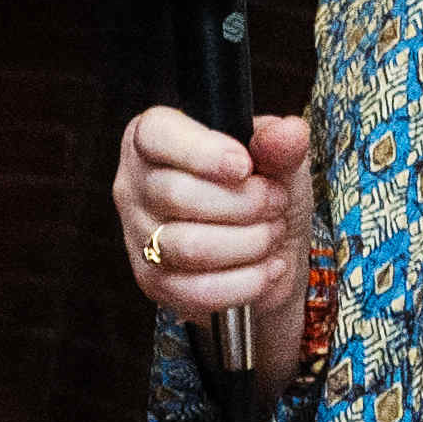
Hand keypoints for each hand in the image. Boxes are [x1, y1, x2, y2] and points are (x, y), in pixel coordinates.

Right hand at [116, 104, 314, 339]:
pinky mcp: (153, 282)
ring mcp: (139, 237)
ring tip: (272, 232)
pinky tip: (268, 266)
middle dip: (243, 202)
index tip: (243, 166)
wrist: (269, 250)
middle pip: (175, 195)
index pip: (155, 135)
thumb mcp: (277, 158)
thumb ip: (280, 144)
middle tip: (276, 201)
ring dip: (249, 242)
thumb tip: (288, 133)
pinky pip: (197, 289)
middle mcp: (135, 184)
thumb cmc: (261, 192)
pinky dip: (246, 281)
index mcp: (153, 139)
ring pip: (188, 246)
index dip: (200, 151)